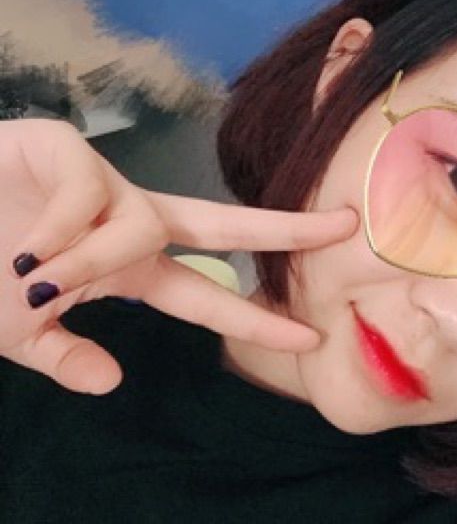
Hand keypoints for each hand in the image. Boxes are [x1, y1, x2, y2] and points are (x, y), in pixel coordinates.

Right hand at [1, 118, 357, 394]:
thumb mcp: (18, 329)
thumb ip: (65, 353)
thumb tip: (112, 383)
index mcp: (129, 268)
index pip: (207, 297)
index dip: (255, 318)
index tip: (309, 337)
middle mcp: (130, 222)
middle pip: (224, 225)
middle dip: (285, 229)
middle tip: (347, 228)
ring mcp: (104, 184)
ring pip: (139, 223)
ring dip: (89, 259)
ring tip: (30, 276)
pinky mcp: (68, 150)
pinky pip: (86, 194)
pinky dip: (58, 228)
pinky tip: (25, 239)